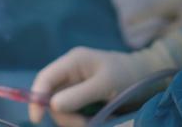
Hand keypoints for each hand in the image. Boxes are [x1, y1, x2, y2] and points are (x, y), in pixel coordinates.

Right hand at [29, 47, 167, 126]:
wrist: (145, 76)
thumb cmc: (127, 75)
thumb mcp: (105, 85)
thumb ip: (79, 95)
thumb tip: (52, 105)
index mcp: (73, 61)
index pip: (45, 78)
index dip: (36, 98)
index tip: (37, 120)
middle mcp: (70, 71)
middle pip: (51, 96)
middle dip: (63, 114)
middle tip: (83, 124)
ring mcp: (75, 84)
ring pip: (60, 107)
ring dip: (72, 120)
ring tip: (92, 122)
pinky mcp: (81, 96)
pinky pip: (71, 111)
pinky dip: (79, 119)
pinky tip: (93, 120)